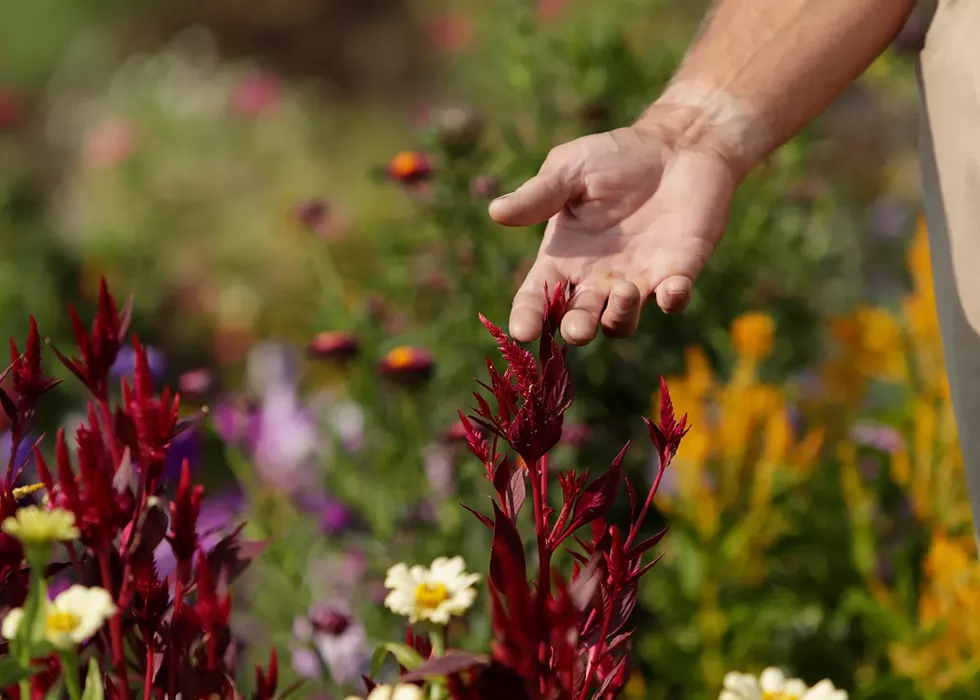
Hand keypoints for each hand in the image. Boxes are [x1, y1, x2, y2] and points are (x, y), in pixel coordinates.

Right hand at [490, 120, 738, 344]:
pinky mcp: (676, 273)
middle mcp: (596, 279)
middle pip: (579, 322)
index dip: (528, 317)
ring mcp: (637, 281)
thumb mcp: (571, 169)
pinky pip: (673, 301)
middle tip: (578, 326)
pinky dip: (673, 300)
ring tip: (624, 290)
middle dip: (577, 329)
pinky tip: (672, 288)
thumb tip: (496, 211)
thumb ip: (539, 195)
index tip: (523, 331)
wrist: (676, 145)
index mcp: (563, 258)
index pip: (537, 298)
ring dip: (619, 316)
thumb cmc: (616, 156)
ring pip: (620, 323)